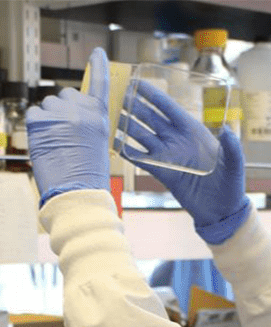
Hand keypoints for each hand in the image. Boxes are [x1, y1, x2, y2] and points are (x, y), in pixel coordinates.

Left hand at [27, 47, 109, 205]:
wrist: (77, 192)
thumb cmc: (89, 176)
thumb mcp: (99, 145)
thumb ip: (88, 123)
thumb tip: (69, 109)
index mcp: (100, 118)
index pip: (100, 85)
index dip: (98, 67)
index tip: (97, 53)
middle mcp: (82, 111)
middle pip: (67, 95)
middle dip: (64, 109)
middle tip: (67, 135)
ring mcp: (60, 114)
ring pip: (48, 104)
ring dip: (49, 120)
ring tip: (57, 144)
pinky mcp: (40, 120)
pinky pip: (34, 114)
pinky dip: (36, 128)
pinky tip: (45, 144)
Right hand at [119, 80, 250, 243]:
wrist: (223, 212)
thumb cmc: (232, 185)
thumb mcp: (235, 164)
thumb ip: (232, 147)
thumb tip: (227, 130)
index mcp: (193, 132)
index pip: (169, 109)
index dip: (153, 95)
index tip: (136, 82)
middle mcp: (177, 141)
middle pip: (150, 118)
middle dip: (133, 105)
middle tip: (114, 92)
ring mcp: (168, 156)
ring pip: (141, 135)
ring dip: (126, 124)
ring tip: (108, 112)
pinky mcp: (163, 173)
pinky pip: (141, 158)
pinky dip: (128, 150)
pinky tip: (114, 141)